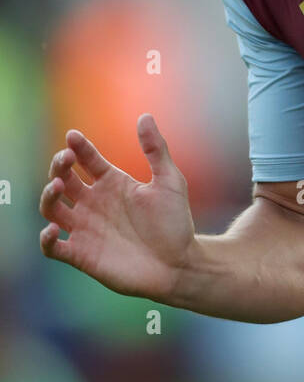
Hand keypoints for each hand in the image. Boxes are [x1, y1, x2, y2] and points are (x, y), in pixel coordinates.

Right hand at [39, 114, 195, 302]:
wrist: (180, 265)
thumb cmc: (175, 224)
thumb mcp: (169, 182)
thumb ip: (156, 150)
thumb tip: (145, 116)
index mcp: (112, 183)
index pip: (87, 159)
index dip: (78, 147)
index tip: (74, 137)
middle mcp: (94, 203)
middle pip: (63, 179)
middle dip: (59, 167)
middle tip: (65, 159)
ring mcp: (85, 229)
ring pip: (52, 209)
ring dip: (48, 196)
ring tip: (58, 186)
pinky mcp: (81, 255)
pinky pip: (53, 247)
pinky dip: (46, 239)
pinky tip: (53, 229)